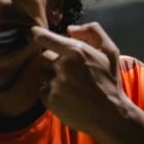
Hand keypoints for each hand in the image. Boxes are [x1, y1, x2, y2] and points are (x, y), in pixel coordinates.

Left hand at [32, 23, 129, 137]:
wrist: (109, 114)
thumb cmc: (110, 81)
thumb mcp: (110, 51)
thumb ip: (93, 31)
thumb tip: (69, 29)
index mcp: (76, 51)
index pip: (42, 37)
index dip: (35, 34)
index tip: (33, 34)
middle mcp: (62, 65)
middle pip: (43, 55)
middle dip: (51, 59)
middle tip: (67, 69)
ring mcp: (54, 83)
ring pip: (41, 72)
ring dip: (50, 75)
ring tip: (67, 83)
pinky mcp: (49, 99)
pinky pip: (42, 88)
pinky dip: (49, 89)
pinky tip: (65, 94)